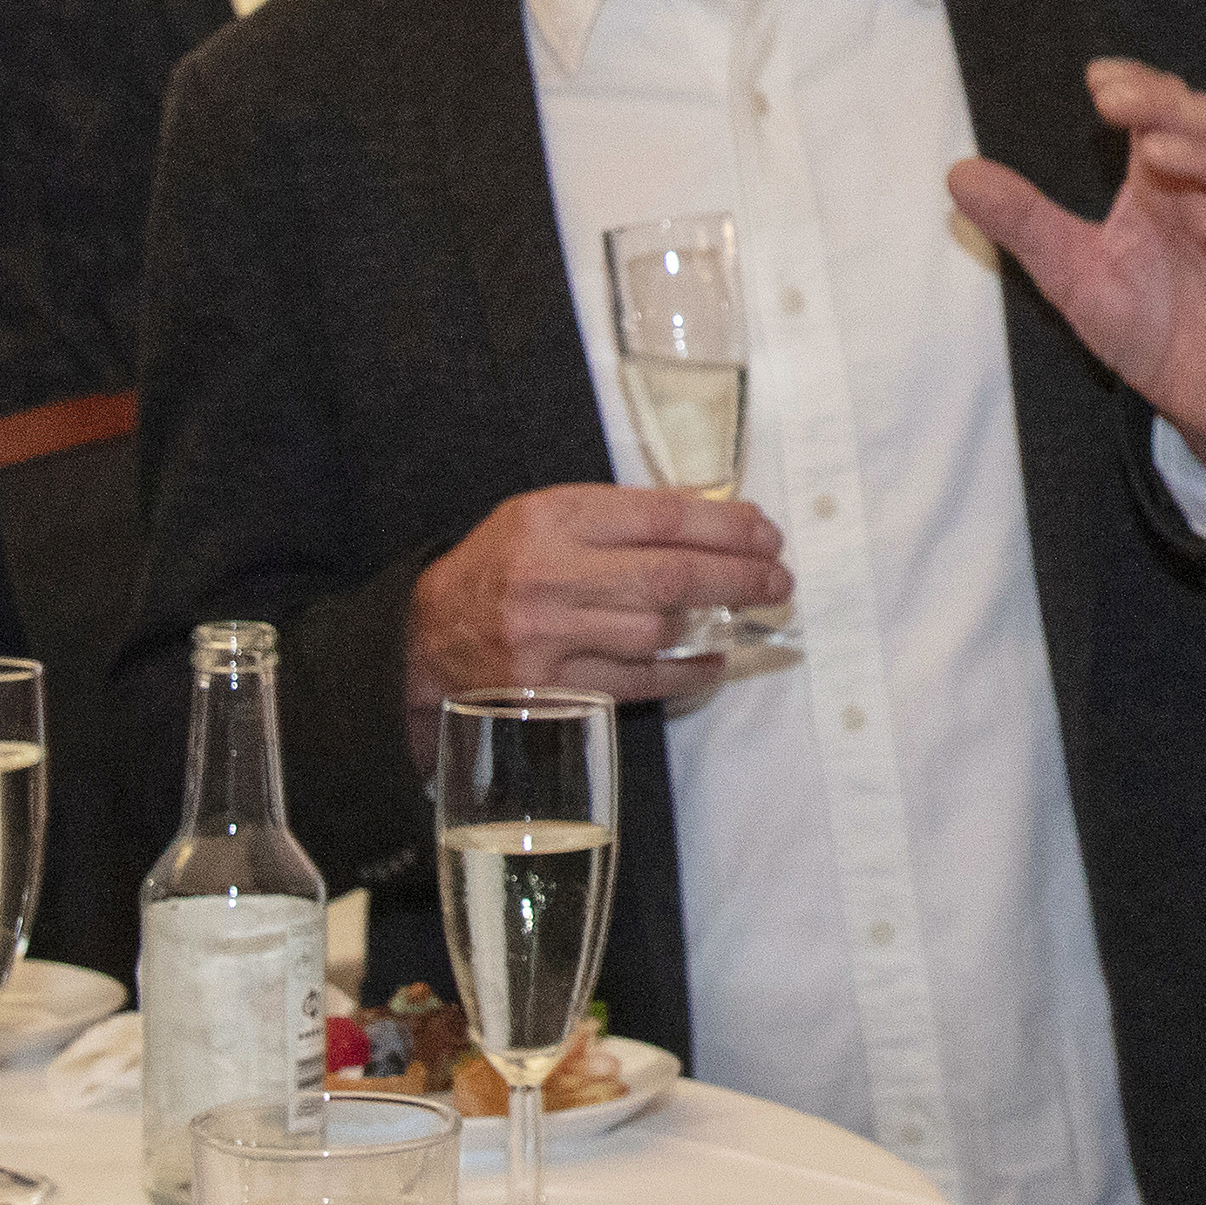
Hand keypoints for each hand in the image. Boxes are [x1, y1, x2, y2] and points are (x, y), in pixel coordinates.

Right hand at [407, 481, 787, 709]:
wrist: (426, 639)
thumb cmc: (500, 568)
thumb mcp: (545, 517)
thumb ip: (618, 516)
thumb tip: (711, 517)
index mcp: (551, 518)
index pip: (659, 516)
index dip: (724, 524)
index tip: (764, 532)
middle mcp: (549, 574)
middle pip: (669, 575)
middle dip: (738, 576)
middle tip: (779, 578)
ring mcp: (548, 636)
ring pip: (656, 629)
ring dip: (716, 622)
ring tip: (752, 610)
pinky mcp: (550, 688)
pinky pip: (636, 682)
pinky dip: (683, 671)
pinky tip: (712, 660)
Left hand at [952, 57, 1205, 500]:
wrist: (1195, 404)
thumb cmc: (1143, 325)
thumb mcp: (1069, 272)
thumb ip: (1023, 221)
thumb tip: (957, 172)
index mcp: (1160, 185)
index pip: (1158, 112)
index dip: (1137, 86)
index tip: (1097, 77)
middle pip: (1203, 126)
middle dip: (1166, 105)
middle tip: (1118, 99)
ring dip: (1203, 158)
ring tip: (1157, 151)